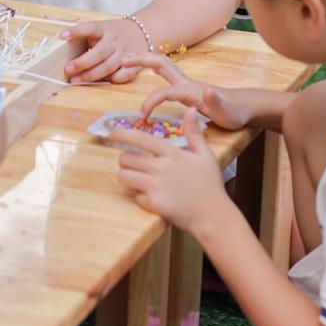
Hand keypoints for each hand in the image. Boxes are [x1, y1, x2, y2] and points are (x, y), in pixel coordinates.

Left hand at [60, 18, 150, 82]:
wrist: (141, 31)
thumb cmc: (110, 34)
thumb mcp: (97, 27)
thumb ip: (78, 31)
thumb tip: (48, 24)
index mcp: (103, 29)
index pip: (89, 28)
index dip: (76, 31)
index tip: (62, 36)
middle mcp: (113, 40)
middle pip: (99, 52)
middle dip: (82, 62)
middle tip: (68, 69)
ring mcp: (124, 52)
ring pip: (109, 66)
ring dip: (92, 75)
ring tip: (76, 80)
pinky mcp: (133, 63)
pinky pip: (124, 75)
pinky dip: (114, 79)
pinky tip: (103, 80)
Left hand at [116, 114, 232, 234]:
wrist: (213, 215)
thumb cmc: (209, 185)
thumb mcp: (205, 155)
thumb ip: (194, 133)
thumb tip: (190, 110)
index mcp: (173, 154)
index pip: (141, 139)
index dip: (123, 134)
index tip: (112, 133)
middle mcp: (161, 168)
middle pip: (126, 158)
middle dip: (126, 160)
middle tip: (133, 164)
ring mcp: (156, 186)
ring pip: (124, 177)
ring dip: (127, 177)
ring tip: (137, 179)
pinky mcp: (153, 204)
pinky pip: (135, 196)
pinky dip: (139, 196)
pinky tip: (151, 197)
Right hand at [124, 53, 252, 129]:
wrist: (244, 107)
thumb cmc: (234, 112)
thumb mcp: (227, 112)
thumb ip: (216, 102)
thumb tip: (206, 90)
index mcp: (192, 90)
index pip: (165, 91)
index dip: (151, 101)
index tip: (143, 116)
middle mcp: (186, 83)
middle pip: (161, 64)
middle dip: (141, 60)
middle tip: (121, 60)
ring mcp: (185, 84)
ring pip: (161, 66)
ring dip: (144, 61)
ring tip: (125, 61)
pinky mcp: (185, 89)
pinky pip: (163, 76)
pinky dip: (150, 69)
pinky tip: (142, 72)